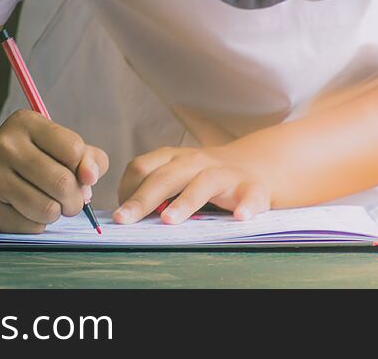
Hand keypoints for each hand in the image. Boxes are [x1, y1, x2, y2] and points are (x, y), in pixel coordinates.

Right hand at [0, 109, 108, 232]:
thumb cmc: (30, 161)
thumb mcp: (58, 147)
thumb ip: (88, 157)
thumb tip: (90, 177)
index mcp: (26, 123)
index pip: (74, 149)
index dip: (85, 169)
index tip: (79, 175)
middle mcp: (5, 145)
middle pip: (63, 183)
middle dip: (75, 199)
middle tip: (69, 200)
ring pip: (48, 209)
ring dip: (56, 213)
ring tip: (46, 204)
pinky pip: (30, 226)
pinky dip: (36, 224)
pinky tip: (23, 211)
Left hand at [114, 146, 271, 224]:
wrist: (257, 165)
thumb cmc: (206, 176)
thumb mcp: (179, 174)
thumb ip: (156, 188)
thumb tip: (125, 213)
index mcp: (174, 158)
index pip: (142, 167)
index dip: (127, 189)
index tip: (120, 212)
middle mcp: (197, 162)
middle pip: (166, 176)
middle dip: (143, 198)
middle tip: (124, 218)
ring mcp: (225, 174)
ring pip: (203, 183)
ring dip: (185, 201)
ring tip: (168, 220)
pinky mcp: (253, 188)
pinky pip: (250, 196)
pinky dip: (246, 205)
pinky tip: (240, 217)